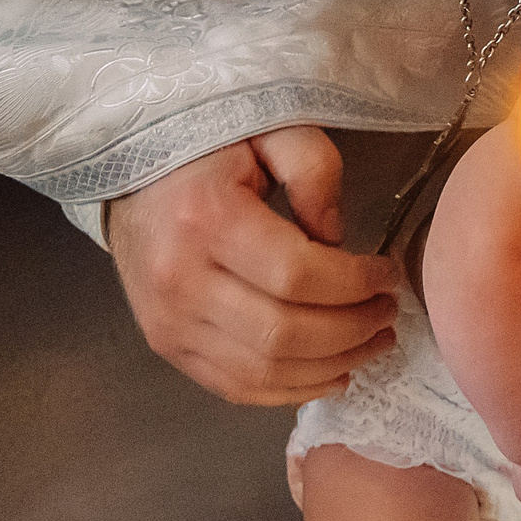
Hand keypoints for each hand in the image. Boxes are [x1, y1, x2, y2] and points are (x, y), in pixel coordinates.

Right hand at [106, 127, 399, 405]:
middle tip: (388, 313)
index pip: (297, 275)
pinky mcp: (166, 346)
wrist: (132, 177)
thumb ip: (314, 172)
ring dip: (331, 366)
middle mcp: (179, 281)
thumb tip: (337, 240)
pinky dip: (291, 390)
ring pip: (264, 371)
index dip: (355, 284)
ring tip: (372, 343)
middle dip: (353, 330)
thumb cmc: (208, 149)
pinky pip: (236, 387)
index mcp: (206, 220)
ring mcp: (167, 322)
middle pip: (284, 333)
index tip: (387, 274)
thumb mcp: (270, 130)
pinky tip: (333, 374)